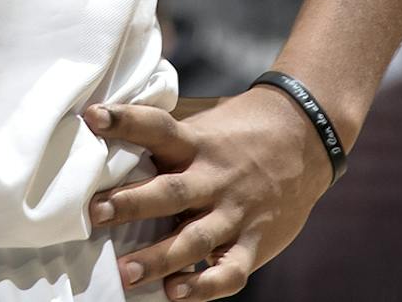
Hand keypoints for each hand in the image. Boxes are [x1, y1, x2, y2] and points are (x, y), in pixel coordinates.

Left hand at [83, 88, 334, 298]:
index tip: (94, 117)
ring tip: (126, 272)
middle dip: (133, 203)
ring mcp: (236, 212)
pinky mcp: (255, 241)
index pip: (157, 126)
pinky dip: (204, 285)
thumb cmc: (240, 130)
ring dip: (160, 257)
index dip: (125, 120)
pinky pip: (229, 270)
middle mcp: (215, 177)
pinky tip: (176, 292)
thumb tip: (106, 124)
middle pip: (171, 191)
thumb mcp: (204, 122)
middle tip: (97, 212)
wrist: (307, 136)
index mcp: (197, 142)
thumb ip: (167, 133)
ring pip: (196, 238)